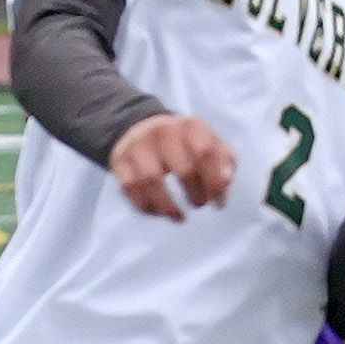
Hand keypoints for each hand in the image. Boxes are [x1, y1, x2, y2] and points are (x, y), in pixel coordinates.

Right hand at [109, 114, 236, 221]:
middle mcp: (163, 131)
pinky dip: (146, 206)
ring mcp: (138, 145)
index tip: (218, 202)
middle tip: (198, 204)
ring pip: (152, 180)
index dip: (215, 181)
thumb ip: (224, 161)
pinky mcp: (119, 160)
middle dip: (195, 194)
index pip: (206, 153)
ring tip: (179, 217)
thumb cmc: (184, 143)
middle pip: (182, 168)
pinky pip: (130, 188)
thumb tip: (225, 182)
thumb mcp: (209, 142)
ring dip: (168, 206)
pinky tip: (159, 212)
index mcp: (190, 126)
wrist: (142, 128)